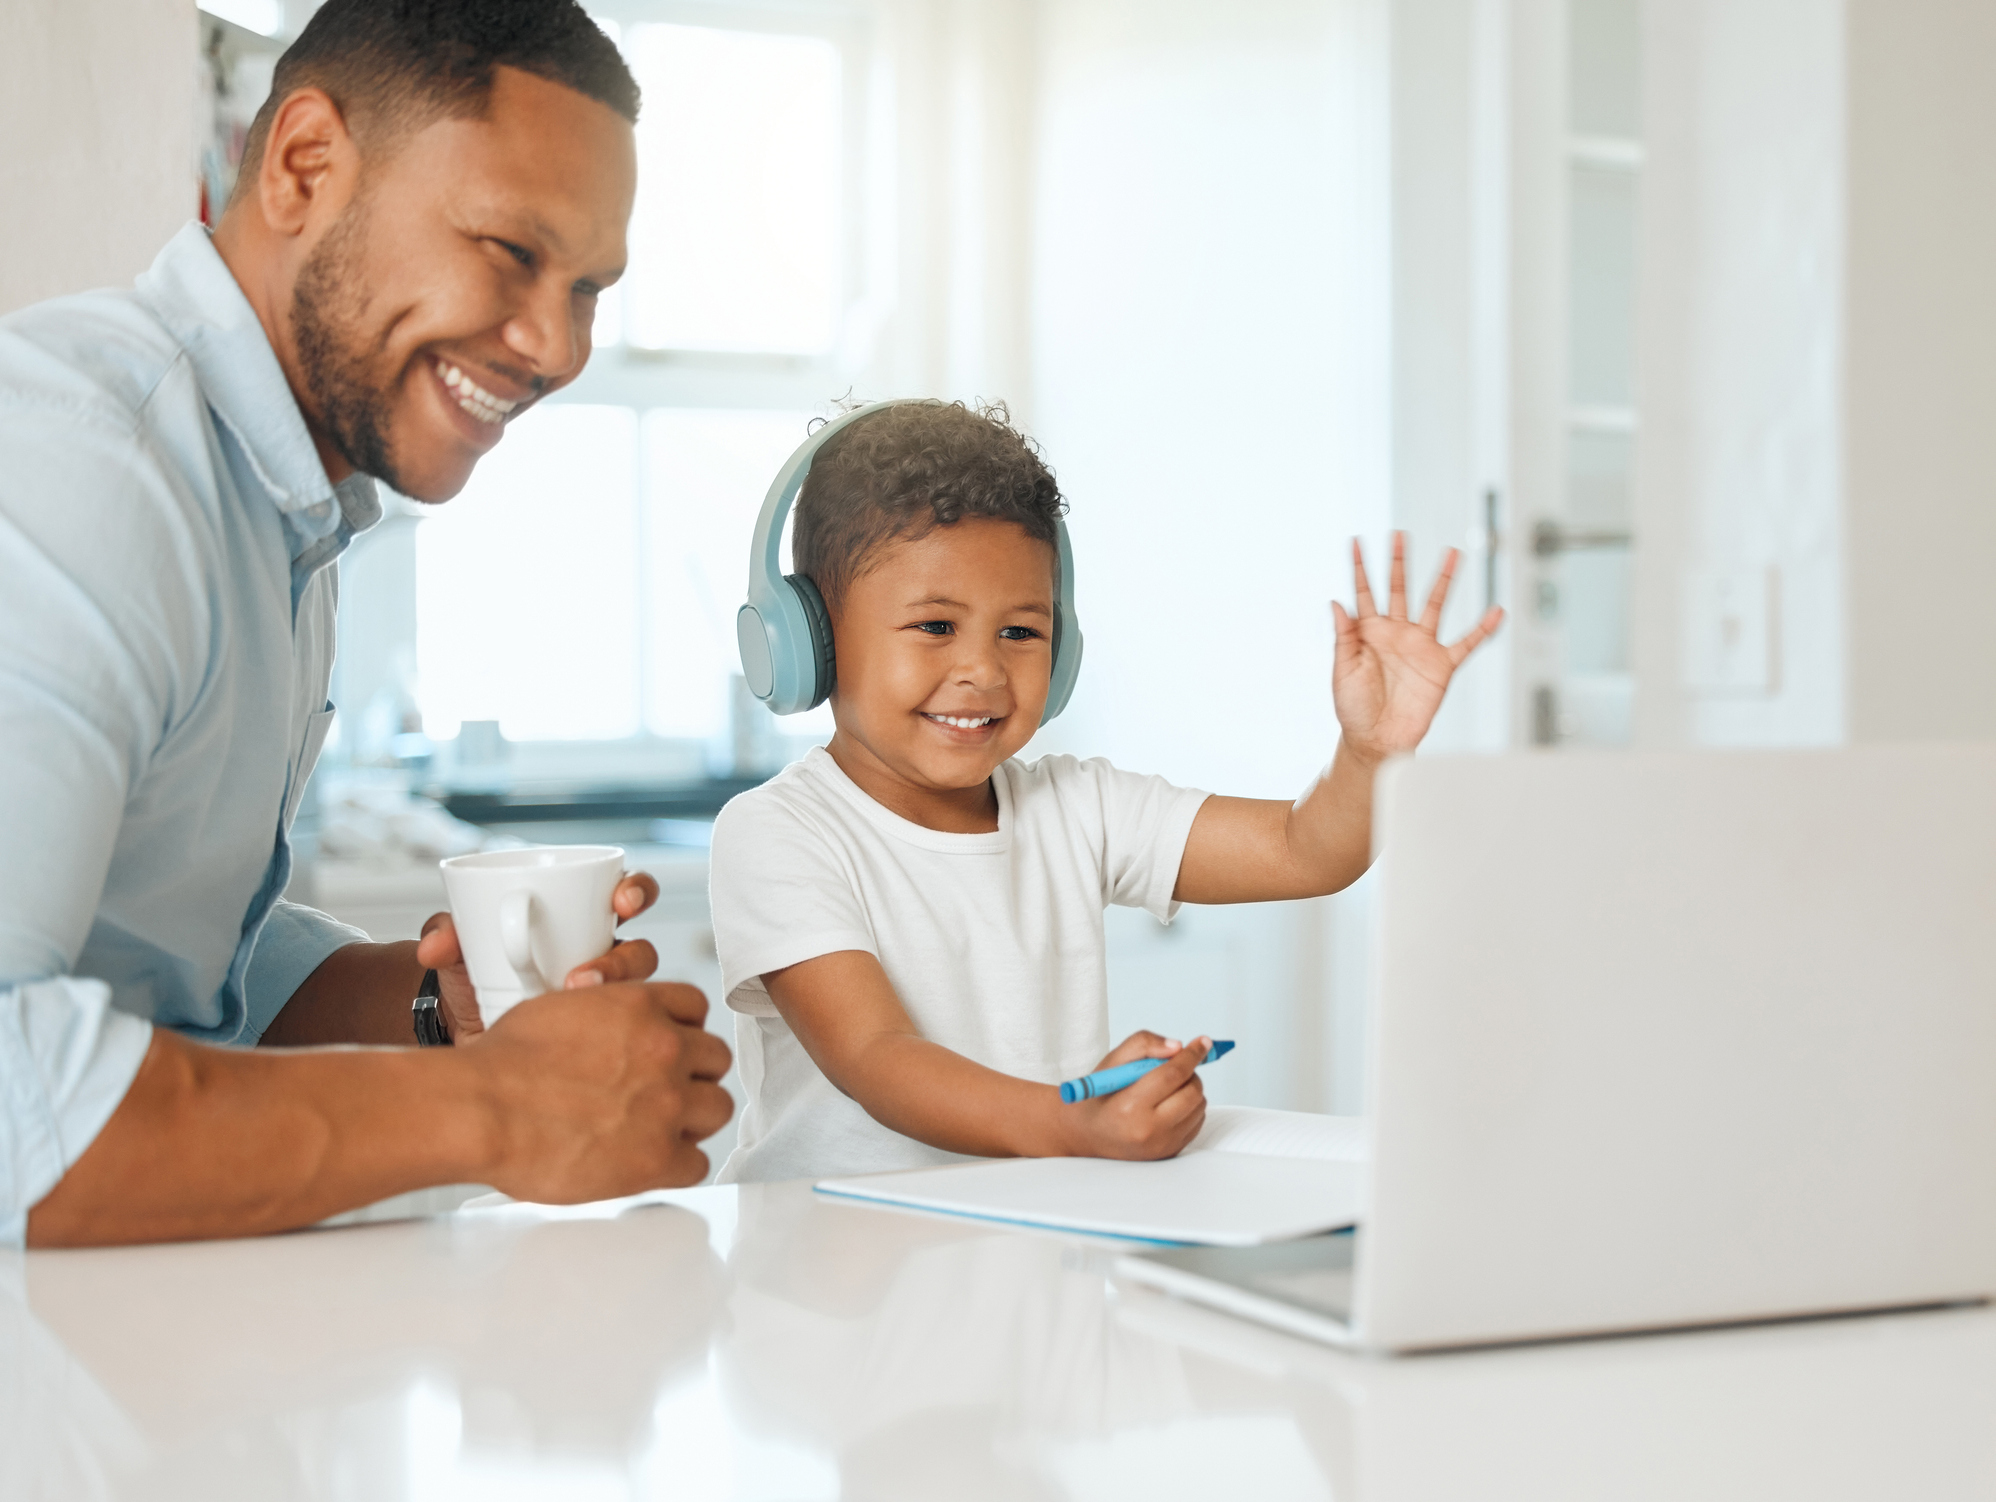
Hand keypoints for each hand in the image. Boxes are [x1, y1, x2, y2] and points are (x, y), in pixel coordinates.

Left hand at [415, 871, 662, 1039]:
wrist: (458, 1028)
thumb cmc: (472, 969)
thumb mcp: (456, 946)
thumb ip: (444, 933)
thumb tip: (434, 945)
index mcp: (584, 918)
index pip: (629, 894)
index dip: (637, 892)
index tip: (620, 903)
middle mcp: (603, 958)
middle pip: (642, 954)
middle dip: (627, 963)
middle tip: (586, 979)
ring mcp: (602, 1004)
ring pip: (635, 1004)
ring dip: (608, 1011)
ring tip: (563, 1022)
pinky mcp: (594, 1042)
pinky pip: (615, 1045)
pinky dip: (597, 1048)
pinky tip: (566, 1055)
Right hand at [473, 980, 734, 1201]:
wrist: (482, 1109)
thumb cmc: (502, 1065)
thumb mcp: (561, 1009)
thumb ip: (603, 1015)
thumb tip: (608, 1032)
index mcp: (641, 1007)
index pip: (695, 1008)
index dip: (683, 1031)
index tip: (672, 1046)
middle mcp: (664, 1050)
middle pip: (715, 1058)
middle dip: (692, 1075)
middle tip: (665, 1092)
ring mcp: (667, 1104)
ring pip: (717, 1108)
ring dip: (692, 1119)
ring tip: (660, 1129)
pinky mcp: (658, 1157)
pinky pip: (698, 1164)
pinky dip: (677, 1167)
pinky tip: (650, 1165)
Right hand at [1059, 1036, 1209, 1160]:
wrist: (1087, 1134)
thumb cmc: (1099, 1095)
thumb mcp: (1111, 1062)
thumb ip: (1143, 1045)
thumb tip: (1177, 1047)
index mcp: (1129, 1107)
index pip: (1172, 1075)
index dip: (1192, 1055)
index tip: (1204, 1042)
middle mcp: (1148, 1131)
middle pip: (1192, 1092)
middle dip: (1190, 1072)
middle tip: (1175, 1066)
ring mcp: (1161, 1145)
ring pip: (1199, 1106)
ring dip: (1191, 1089)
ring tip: (1166, 1087)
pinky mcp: (1170, 1152)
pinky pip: (1197, 1122)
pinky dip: (1190, 1107)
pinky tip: (1169, 1104)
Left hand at [1331, 533, 1503, 761]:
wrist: (1377, 741)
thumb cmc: (1353, 709)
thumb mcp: (1342, 671)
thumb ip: (1342, 636)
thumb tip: (1335, 602)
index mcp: (1368, 633)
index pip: (1364, 592)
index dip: (1360, 567)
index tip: (1356, 541)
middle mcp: (1395, 634)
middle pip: (1399, 588)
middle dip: (1399, 562)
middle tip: (1400, 535)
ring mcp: (1420, 647)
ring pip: (1434, 605)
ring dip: (1443, 580)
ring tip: (1453, 554)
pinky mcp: (1441, 666)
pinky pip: (1466, 643)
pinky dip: (1483, 630)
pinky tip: (1496, 613)